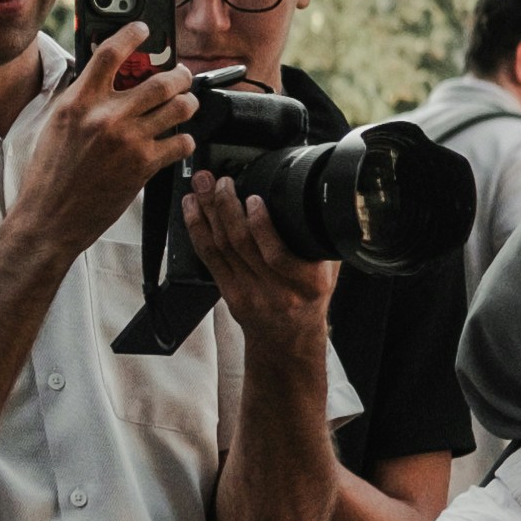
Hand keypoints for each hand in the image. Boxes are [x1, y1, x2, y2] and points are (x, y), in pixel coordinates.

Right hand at [6, 27, 199, 262]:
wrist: (49, 218)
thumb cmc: (48, 175)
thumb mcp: (54, 124)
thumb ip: (79, 98)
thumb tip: (100, 76)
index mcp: (78, 102)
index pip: (110, 53)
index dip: (131, 34)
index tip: (142, 29)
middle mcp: (106, 117)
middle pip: (159, 79)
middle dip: (179, 74)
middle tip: (180, 75)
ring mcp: (128, 141)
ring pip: (178, 107)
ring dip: (188, 102)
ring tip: (186, 103)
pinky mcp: (144, 166)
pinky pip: (181, 142)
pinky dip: (185, 139)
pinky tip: (179, 139)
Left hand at [175, 170, 336, 340]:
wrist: (289, 339)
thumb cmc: (309, 299)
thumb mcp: (329, 272)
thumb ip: (323, 241)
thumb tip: (321, 200)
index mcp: (307, 283)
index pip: (279, 255)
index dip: (262, 225)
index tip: (254, 198)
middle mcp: (276, 290)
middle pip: (242, 244)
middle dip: (226, 207)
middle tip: (219, 180)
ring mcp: (249, 293)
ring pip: (221, 247)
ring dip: (208, 212)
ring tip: (202, 185)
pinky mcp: (227, 293)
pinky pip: (208, 257)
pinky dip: (197, 229)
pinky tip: (192, 208)